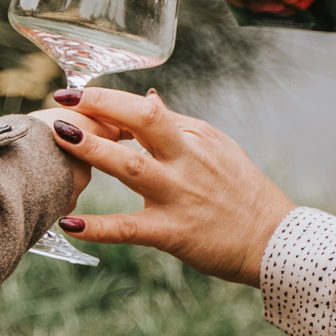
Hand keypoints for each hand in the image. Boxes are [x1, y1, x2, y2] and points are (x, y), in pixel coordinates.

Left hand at [41, 89, 295, 285]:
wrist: (275, 241)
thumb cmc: (244, 192)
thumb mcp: (216, 148)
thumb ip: (179, 125)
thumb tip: (149, 98)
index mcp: (195, 137)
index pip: (146, 109)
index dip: (108, 99)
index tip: (75, 94)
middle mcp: (187, 160)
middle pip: (143, 121)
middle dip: (100, 107)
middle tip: (62, 104)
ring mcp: (180, 194)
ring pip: (131, 167)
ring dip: (93, 151)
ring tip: (59, 139)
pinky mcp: (174, 231)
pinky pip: (130, 228)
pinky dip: (98, 227)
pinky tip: (69, 223)